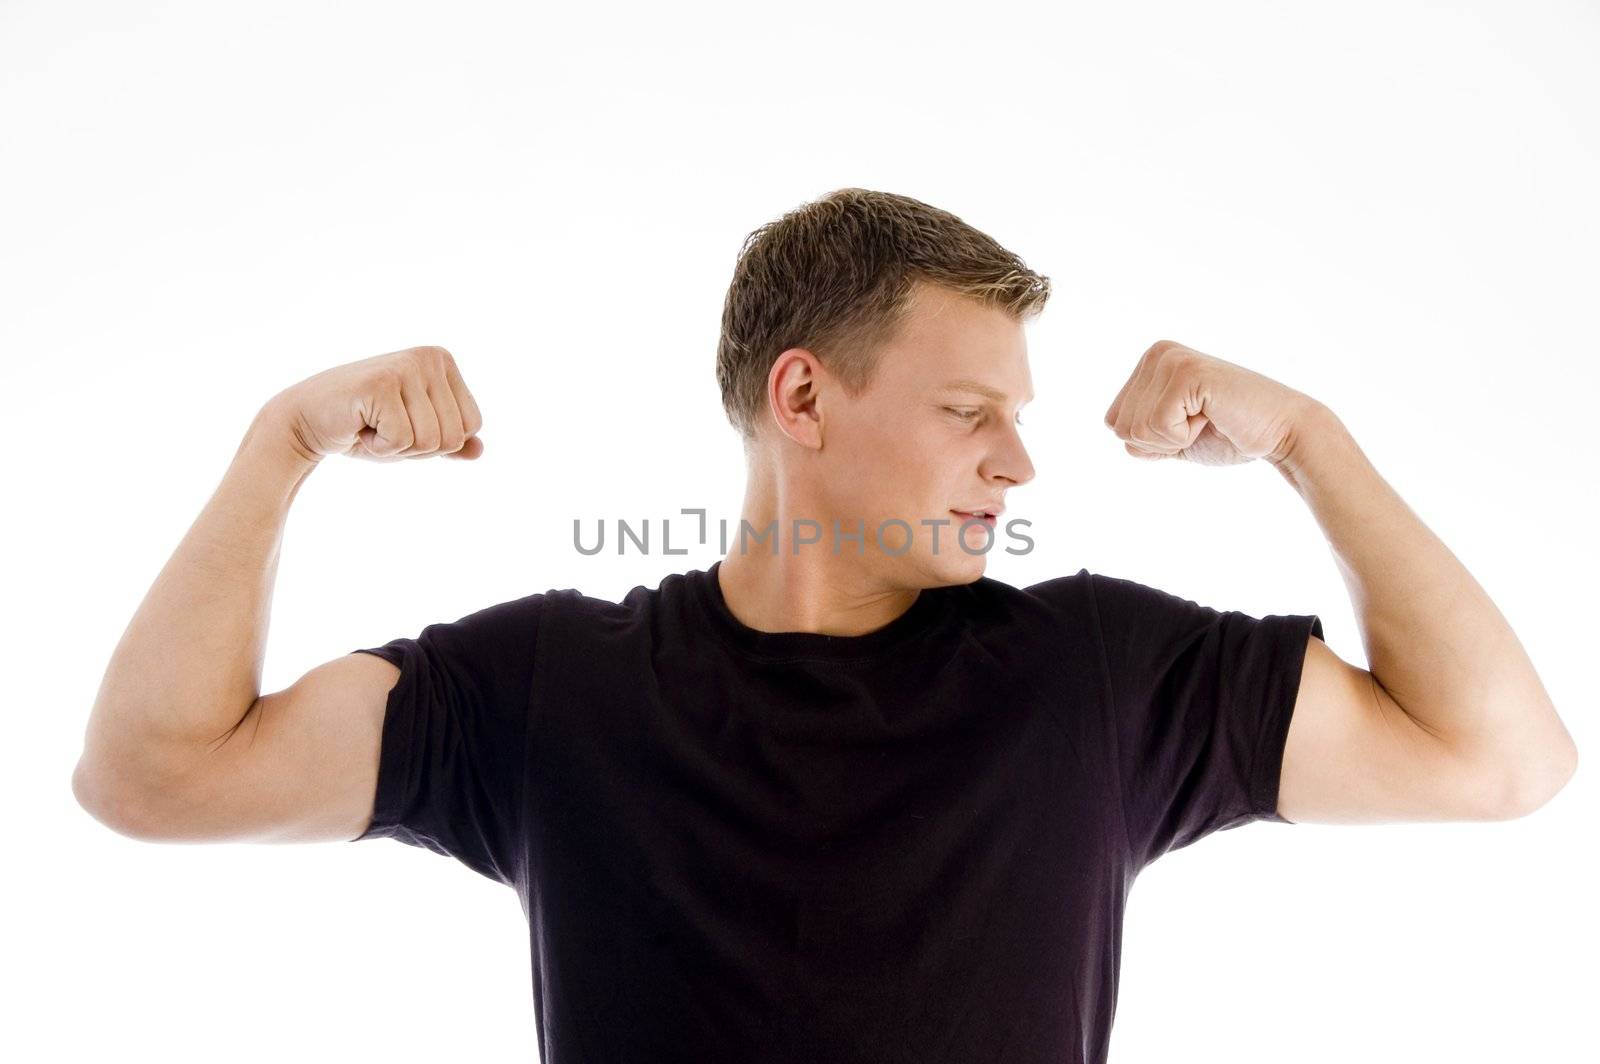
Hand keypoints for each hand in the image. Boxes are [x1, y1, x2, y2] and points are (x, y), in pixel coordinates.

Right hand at [262, 345, 485, 463]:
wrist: (306, 422)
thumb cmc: (364, 428)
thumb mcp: (415, 438)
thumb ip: (450, 443)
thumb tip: (480, 451)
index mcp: (442, 361)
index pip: (472, 425)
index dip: (439, 442)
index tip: (405, 424)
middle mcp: (429, 356)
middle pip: (454, 435)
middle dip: (418, 447)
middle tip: (384, 427)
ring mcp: (405, 366)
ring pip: (431, 441)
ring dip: (398, 448)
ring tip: (372, 425)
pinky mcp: (380, 383)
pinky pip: (403, 440)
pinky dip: (379, 447)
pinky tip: (359, 426)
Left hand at [1101, 340, 1315, 466]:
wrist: (1280, 433)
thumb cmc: (1229, 435)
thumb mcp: (1171, 439)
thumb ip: (1140, 435)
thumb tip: (1115, 429)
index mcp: (1149, 364)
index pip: (1113, 422)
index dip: (1149, 442)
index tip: (1187, 426)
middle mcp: (1156, 353)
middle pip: (1119, 426)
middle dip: (1158, 442)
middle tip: (1200, 424)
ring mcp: (1171, 359)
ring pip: (1135, 429)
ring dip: (1172, 439)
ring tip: (1206, 418)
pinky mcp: (1187, 372)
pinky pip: (1157, 426)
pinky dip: (1184, 436)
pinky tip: (1211, 416)